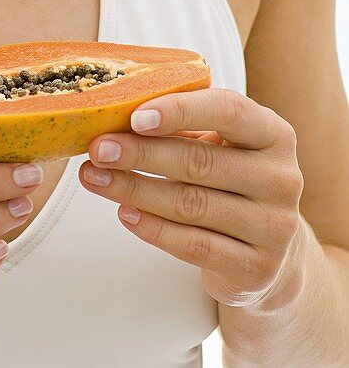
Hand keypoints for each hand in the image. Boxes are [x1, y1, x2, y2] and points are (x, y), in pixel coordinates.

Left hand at [78, 88, 304, 308]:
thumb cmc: (231, 181)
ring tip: (95, 178)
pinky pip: (193, 245)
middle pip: (200, 161)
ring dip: (134, 189)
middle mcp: (282, 178)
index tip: (134, 117)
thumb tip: (116, 114)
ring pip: (190, 204)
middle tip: (98, 149)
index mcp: (274, 134)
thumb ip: (183, 127)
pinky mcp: (256, 268)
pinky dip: (153, 227)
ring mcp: (274, 226)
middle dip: (140, 154)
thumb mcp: (221, 145)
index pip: (228, 110)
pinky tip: (124, 212)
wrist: (270, 252)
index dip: (179, 110)